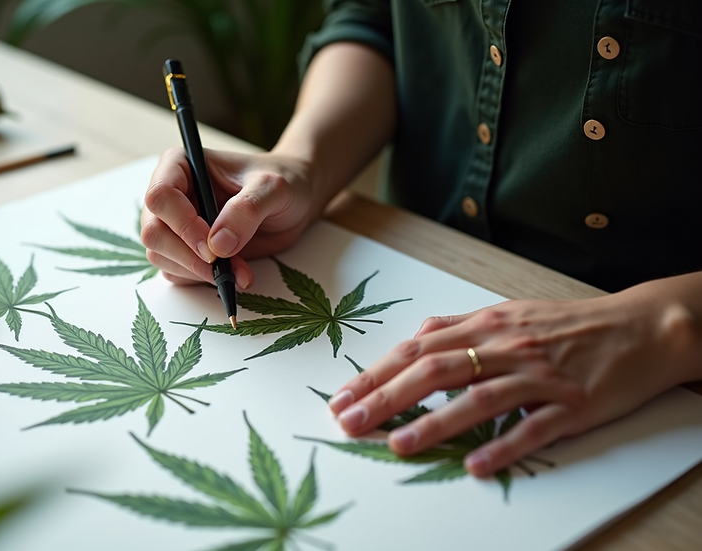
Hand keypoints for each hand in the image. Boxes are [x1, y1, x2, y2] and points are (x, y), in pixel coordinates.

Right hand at [141, 148, 318, 286]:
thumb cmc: (282, 181)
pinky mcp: (185, 250)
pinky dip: (203, 280)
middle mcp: (171, 195)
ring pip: (161, 256)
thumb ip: (246, 210)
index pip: (160, 197)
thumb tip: (218, 245)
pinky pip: (177, 273)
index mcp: (181, 166)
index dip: (182, 225)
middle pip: (153, 232)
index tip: (213, 248)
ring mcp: (174, 225)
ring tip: (239, 271)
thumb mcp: (273, 188)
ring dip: (198, 272)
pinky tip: (233, 273)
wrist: (293, 201)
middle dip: (188, 256)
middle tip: (224, 268)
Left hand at [327, 275, 701, 477]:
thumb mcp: (509, 313)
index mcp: (487, 325)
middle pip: (436, 371)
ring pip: (478, 399)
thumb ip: (461, 327)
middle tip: (351, 423)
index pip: (418, 349)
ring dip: (435, 423)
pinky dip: (502, 446)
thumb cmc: (568, 324)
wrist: (641, 327)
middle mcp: (507, 347)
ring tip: (399, 445)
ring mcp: (539, 376)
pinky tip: (474, 464)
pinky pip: (532, 428)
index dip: (377, 373)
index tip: (342, 397)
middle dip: (387, 397)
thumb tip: (416, 338)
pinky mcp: (572, 404)